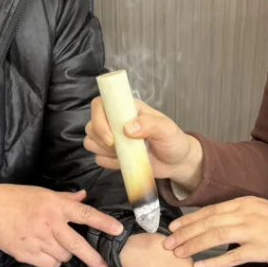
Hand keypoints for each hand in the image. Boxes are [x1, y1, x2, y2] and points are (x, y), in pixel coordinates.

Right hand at [0, 185, 121, 266]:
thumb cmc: (15, 199)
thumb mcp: (42, 193)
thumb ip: (65, 198)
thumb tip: (84, 196)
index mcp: (55, 206)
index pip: (85, 215)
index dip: (103, 223)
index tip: (118, 230)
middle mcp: (49, 223)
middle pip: (77, 244)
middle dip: (93, 258)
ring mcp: (38, 240)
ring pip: (63, 256)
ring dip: (65, 254)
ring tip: (55, 244)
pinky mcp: (28, 253)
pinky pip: (49, 264)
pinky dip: (52, 262)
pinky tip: (45, 253)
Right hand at [84, 98, 203, 191]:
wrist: (177, 162)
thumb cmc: (173, 140)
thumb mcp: (167, 129)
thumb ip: (150, 124)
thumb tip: (128, 128)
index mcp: (126, 109)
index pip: (100, 104)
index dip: (99, 118)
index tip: (111, 137)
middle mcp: (115, 122)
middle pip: (91, 125)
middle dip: (101, 139)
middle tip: (118, 148)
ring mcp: (112, 139)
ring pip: (90, 142)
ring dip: (103, 151)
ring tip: (124, 154)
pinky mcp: (112, 155)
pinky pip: (98, 158)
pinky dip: (108, 162)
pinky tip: (124, 162)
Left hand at [165, 197, 267, 266]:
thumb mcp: (261, 209)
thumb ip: (240, 213)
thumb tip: (217, 220)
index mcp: (245, 203)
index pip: (210, 210)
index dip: (189, 219)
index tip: (174, 227)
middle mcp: (245, 214)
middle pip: (207, 223)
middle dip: (185, 234)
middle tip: (168, 243)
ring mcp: (252, 232)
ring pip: (215, 237)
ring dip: (193, 246)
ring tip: (179, 254)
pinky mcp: (260, 250)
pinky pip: (231, 257)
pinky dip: (213, 262)